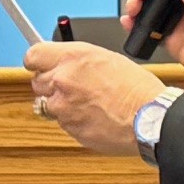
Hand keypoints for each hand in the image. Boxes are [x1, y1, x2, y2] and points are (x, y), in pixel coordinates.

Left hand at [24, 41, 169, 154]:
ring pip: (48, 104)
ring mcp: (63, 107)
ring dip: (62, 104)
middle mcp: (63, 80)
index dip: (36, 62)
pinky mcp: (69, 128)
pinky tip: (94, 116)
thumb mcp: (106, 59)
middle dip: (51, 84)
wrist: (150, 117)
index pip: (33, 56)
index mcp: (73, 58)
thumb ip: (77, 61)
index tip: (39, 65)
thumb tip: (63, 64)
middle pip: (37, 82)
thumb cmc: (136, 88)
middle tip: (72, 87)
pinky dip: (73, 120)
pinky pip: (62, 122)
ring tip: (89, 104)